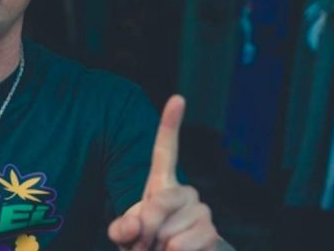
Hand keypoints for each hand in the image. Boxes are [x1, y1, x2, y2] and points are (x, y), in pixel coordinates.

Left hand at [108, 95, 221, 250]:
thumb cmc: (146, 246)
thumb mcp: (125, 236)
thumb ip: (121, 229)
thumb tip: (137, 223)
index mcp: (162, 185)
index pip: (165, 150)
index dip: (170, 124)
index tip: (178, 98)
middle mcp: (186, 192)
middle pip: (157, 204)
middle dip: (144, 230)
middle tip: (144, 244)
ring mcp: (201, 211)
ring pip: (168, 231)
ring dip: (157, 248)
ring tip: (161, 249)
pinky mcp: (212, 232)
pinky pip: (180, 246)